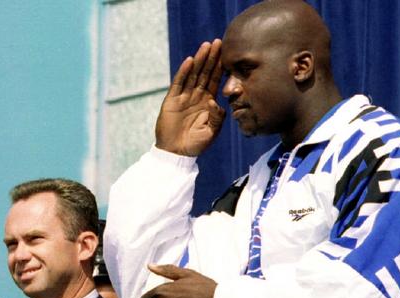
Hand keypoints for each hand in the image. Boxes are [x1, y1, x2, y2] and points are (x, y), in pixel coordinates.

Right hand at [155, 39, 224, 155]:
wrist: (176, 154)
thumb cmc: (195, 144)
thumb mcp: (212, 132)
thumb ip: (217, 117)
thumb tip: (217, 102)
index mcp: (208, 102)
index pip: (215, 80)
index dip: (220, 66)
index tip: (227, 52)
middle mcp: (196, 96)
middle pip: (205, 73)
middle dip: (211, 58)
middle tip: (218, 42)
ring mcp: (183, 97)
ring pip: (193, 75)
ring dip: (199, 60)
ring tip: (205, 46)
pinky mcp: (171, 101)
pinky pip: (178, 84)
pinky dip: (183, 72)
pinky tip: (189, 61)